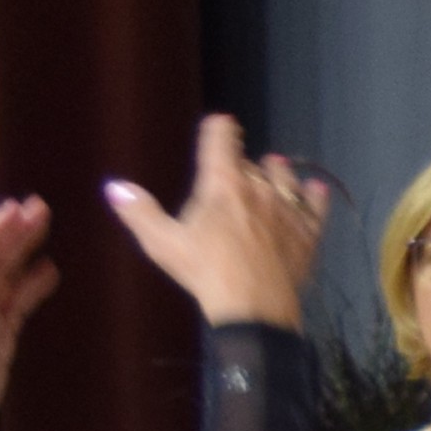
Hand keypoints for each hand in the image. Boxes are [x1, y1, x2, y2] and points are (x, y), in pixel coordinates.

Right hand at [98, 114, 329, 333]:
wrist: (253, 307)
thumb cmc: (204, 271)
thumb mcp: (163, 243)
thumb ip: (140, 212)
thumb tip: (114, 186)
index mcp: (223, 184)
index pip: (221, 142)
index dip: (219, 130)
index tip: (220, 124)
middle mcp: (259, 188)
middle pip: (251, 165)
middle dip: (241, 165)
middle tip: (236, 171)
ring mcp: (288, 210)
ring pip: (285, 179)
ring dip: (277, 172)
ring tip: (274, 165)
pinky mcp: (309, 233)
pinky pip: (316, 207)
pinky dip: (316, 196)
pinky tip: (316, 189)